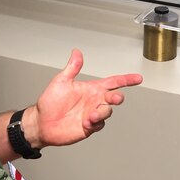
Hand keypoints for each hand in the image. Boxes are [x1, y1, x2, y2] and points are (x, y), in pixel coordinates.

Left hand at [24, 49, 141, 147]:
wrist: (41, 123)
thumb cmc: (49, 102)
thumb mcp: (61, 81)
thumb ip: (72, 68)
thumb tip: (77, 52)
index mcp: (91, 89)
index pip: (113, 82)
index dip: (126, 80)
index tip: (138, 78)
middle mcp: (94, 101)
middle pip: (114, 97)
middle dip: (117, 97)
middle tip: (113, 98)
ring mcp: (92, 114)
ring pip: (108, 111)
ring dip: (103, 111)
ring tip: (92, 114)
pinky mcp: (89, 127)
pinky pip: (99, 124)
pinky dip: (96, 122)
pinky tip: (86, 121)